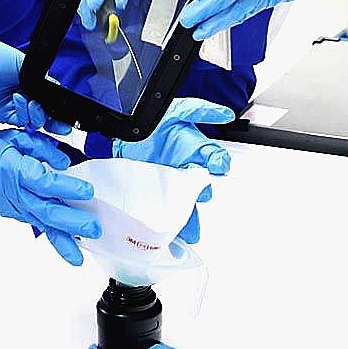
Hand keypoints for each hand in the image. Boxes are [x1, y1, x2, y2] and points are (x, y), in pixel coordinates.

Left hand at [0, 41, 71, 134]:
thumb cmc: (2, 60)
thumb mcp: (28, 65)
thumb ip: (45, 79)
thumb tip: (58, 88)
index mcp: (35, 87)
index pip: (53, 104)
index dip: (61, 113)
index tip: (69, 118)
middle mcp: (29, 99)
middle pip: (47, 118)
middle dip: (56, 124)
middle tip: (62, 127)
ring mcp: (18, 109)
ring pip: (36, 122)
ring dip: (38, 114)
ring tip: (33, 103)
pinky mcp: (7, 116)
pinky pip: (21, 121)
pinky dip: (22, 111)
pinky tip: (18, 99)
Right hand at [0, 129, 99, 264]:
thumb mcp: (15, 137)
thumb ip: (42, 148)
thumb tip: (63, 162)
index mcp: (15, 170)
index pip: (44, 183)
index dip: (66, 188)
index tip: (87, 190)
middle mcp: (16, 193)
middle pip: (45, 211)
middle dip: (71, 222)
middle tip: (92, 227)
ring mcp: (16, 207)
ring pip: (41, 225)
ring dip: (62, 239)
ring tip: (79, 255)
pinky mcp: (17, 214)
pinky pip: (38, 226)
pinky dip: (53, 238)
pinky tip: (69, 248)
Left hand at [114, 97, 233, 243]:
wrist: (123, 134)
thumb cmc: (154, 122)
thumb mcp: (175, 110)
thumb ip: (199, 110)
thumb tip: (224, 113)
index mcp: (195, 152)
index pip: (214, 158)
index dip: (218, 162)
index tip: (218, 165)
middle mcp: (185, 171)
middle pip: (200, 188)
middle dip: (201, 196)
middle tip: (198, 198)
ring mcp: (169, 185)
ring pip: (184, 207)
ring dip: (188, 221)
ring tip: (189, 234)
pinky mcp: (153, 194)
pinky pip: (164, 212)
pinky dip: (168, 227)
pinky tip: (168, 238)